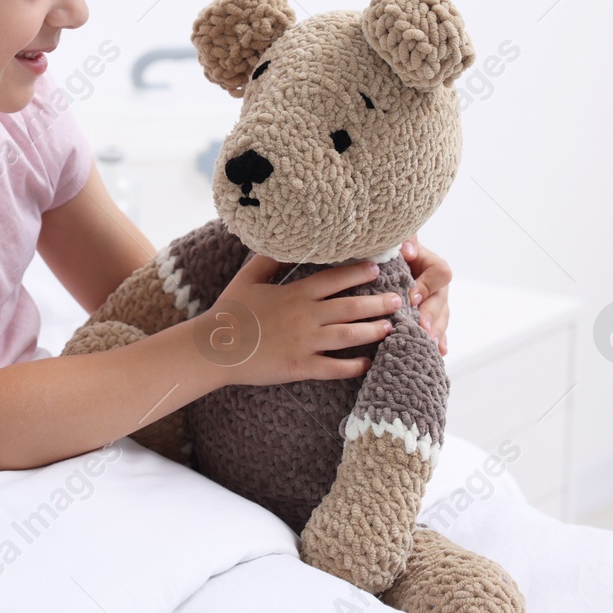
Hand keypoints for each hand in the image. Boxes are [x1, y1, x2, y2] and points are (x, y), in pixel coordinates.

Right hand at [202, 255, 399, 387]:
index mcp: (294, 293)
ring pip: (348, 336)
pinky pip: (333, 367)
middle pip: (349, 307)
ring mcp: (304, 343)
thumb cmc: (229, 311)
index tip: (375, 269)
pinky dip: (353, 366)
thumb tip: (285, 245)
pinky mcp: (300, 366)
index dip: (357, 273)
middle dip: (376, 303)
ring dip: (372, 330)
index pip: (333, 279)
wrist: (214, 348)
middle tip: (398, 300)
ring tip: (390, 327)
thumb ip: (268, 261)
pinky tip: (368, 363)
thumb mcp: (247, 279)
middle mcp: (305, 316)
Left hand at [401, 234, 450, 355]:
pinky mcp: (428, 318)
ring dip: (436, 331)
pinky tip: (439, 352)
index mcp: (430, 265)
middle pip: (442, 301)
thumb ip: (405, 240)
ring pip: (441, 319)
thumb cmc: (391, 251)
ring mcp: (435, 304)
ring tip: (429, 343)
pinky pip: (438, 331)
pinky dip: (439, 341)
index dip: (428, 285)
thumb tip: (408, 249)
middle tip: (422, 327)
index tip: (412, 298)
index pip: (440, 273)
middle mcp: (436, 286)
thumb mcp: (396, 242)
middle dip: (431, 315)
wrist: (386, 266)